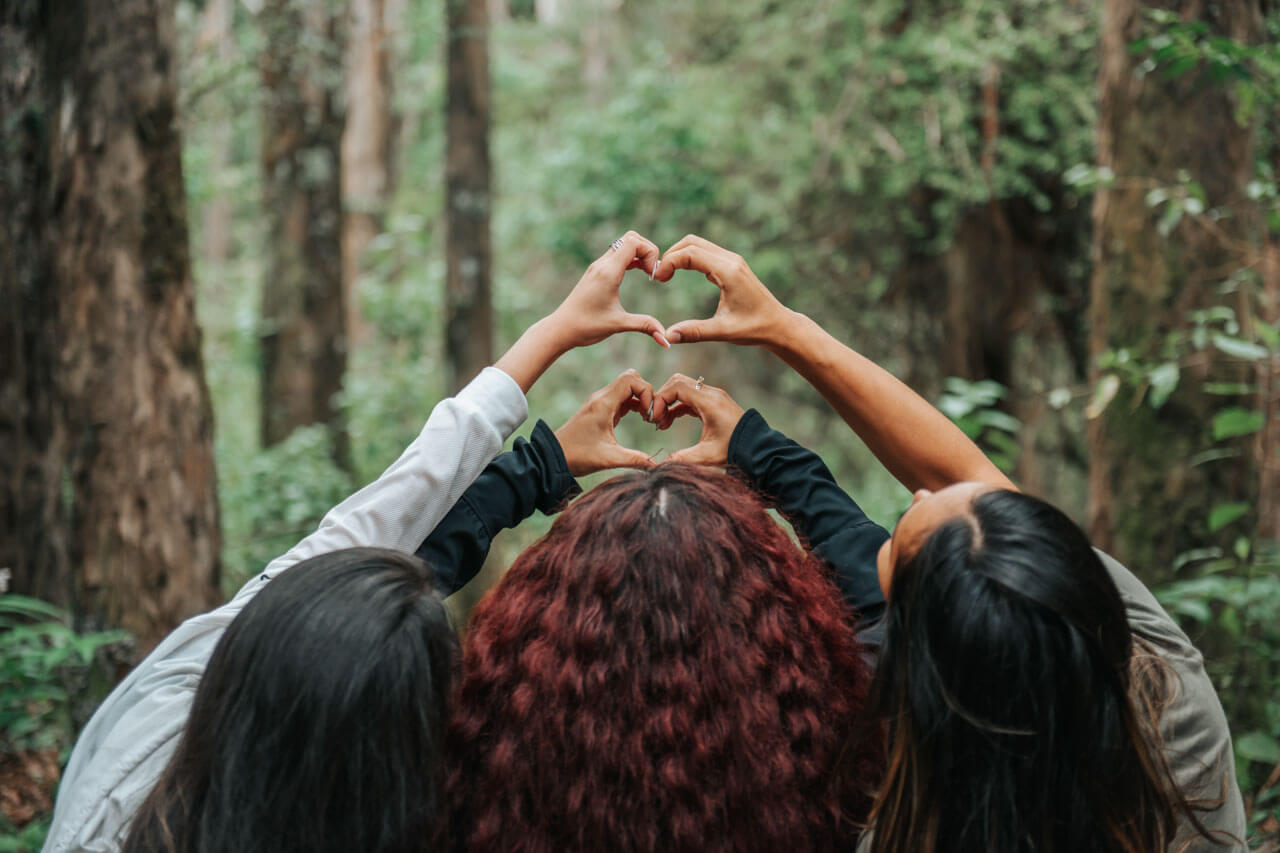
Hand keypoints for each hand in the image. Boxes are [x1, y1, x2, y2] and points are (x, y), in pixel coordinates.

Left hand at [544, 231, 668, 350]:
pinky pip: (617, 255)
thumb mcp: (618, 325)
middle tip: (653, 273)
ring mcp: (598, 267)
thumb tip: (666, 340)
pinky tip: (638, 273)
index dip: (650, 252)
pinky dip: (631, 259)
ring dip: (640, 254)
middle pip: (631, 238)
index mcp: (608, 272)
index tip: (654, 275)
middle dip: (648, 250)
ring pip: (624, 245)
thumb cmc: (586, 327)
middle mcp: (602, 264)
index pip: (633, 242)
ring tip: (648, 274)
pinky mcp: (596, 272)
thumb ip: (644, 326)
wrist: (561, 329)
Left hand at [554, 370, 657, 476]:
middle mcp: (602, 398)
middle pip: (631, 378)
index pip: (631, 379)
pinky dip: (634, 404)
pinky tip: (640, 420)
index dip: (646, 392)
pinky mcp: (601, 410)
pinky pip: (622, 399)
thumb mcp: (609, 459)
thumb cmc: (578, 456)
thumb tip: (658, 466)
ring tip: (647, 419)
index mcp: (604, 403)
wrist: (554, 456)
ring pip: (627, 388)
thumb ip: (635, 460)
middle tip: (650, 414)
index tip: (649, 413)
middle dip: (646, 393)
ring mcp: (601, 403)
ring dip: (641, 399)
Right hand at [651, 373, 745, 466]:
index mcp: (709, 402)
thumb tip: (661, 464)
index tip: (655, 418)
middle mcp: (711, 394)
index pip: (677, 387)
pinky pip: (690, 397)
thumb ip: (682, 458)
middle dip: (663, 398)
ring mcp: (713, 397)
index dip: (661, 399)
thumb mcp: (707, 456)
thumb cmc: (736, 450)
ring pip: (683, 388)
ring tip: (662, 424)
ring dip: (669, 402)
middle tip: (657, 419)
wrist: (759, 448)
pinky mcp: (713, 403)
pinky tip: (670, 422)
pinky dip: (677, 406)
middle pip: (678, 382)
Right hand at [652, 234, 792, 346]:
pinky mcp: (732, 266)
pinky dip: (688, 258)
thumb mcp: (723, 332)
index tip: (658, 280)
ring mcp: (732, 261)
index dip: (669, 262)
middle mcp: (730, 260)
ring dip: (679, 255)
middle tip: (658, 277)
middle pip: (691, 242)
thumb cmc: (754, 328)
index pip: (690, 253)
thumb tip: (667, 336)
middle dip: (670, 255)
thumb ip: (695, 332)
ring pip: (698, 244)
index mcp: (728, 271)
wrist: (778, 325)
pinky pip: (705, 253)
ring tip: (665, 276)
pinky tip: (679, 275)